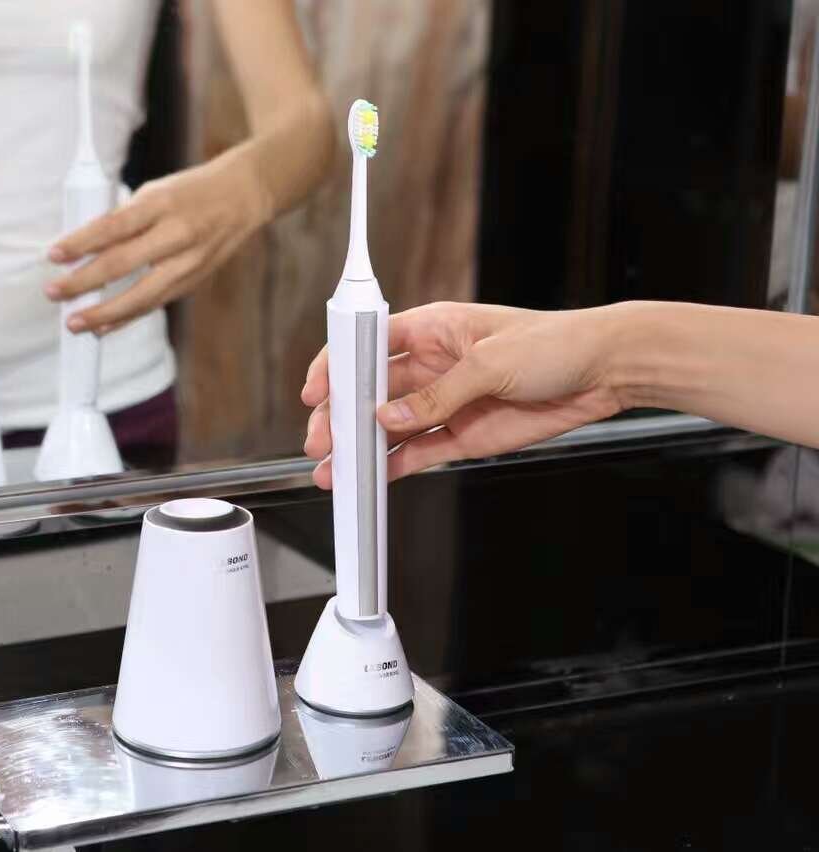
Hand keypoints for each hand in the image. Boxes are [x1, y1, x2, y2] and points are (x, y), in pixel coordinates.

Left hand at [45, 154, 270, 334]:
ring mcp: (188, 262)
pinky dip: (127, 318)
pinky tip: (103, 327)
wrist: (242, 197)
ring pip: (141, 296)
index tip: (53, 254)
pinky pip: (154, 305)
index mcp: (161, 203)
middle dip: (84, 282)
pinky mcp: (193, 282)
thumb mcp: (155, 192)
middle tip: (54, 292)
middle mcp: (176, 234)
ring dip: (104, 313)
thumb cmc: (189, 192)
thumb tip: (82, 247)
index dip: (81, 242)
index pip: (114, 225)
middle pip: (123, 264)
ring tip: (75, 323)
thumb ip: (123, 219)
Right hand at [301, 302, 630, 487]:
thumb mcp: (490, 363)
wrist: (604, 372)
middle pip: (371, 392)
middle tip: (322, 440)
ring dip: (361, 447)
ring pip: (390, 428)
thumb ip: (438, 395)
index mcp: (433, 329)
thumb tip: (390, 418)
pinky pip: (417, 452)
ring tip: (335, 468)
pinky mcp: (463, 435)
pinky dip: (392, 466)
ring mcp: (446, 402)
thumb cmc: (555, 343)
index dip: (337, 365)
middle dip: (341, 415)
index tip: (315, 390)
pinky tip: (371, 477)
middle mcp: (433, 365)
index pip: (368, 344)